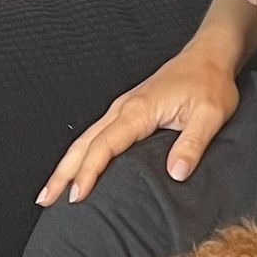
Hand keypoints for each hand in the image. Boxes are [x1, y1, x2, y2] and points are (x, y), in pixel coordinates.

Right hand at [37, 50, 241, 204]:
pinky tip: (77, 169)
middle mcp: (123, 108)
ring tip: (52, 191)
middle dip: (63, 173)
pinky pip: (97, 135)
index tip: (78, 196)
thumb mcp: (210, 115)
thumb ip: (193, 144)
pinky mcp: (128, 111)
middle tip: (46, 200)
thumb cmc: (210, 83)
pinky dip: (81, 153)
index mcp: (139, 110)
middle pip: (84, 143)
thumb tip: (176, 173)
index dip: (88, 172)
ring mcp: (123, 109)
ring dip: (67, 165)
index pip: (104, 146)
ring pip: (85, 139)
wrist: (208, 56)